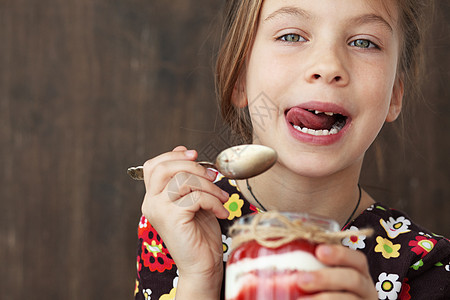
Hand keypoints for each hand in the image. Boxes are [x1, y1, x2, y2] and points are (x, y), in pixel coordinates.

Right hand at [141, 146, 229, 298]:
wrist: (202, 265)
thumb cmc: (200, 233)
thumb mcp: (193, 199)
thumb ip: (187, 179)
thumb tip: (185, 150)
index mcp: (153, 197)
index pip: (153, 165)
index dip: (173, 155)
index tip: (195, 155)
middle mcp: (150, 202)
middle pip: (163, 167)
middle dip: (192, 165)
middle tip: (212, 175)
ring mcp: (159, 210)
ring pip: (182, 180)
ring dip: (209, 186)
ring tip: (222, 197)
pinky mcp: (172, 217)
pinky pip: (195, 196)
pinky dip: (214, 201)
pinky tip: (221, 212)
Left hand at [296, 244, 377, 298]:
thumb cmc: (320, 289)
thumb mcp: (318, 276)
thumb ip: (303, 269)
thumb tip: (263, 264)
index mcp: (357, 273)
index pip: (357, 260)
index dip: (341, 254)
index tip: (319, 251)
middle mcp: (365, 290)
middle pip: (354, 279)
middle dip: (327, 278)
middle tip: (301, 280)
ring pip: (350, 299)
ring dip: (324, 298)